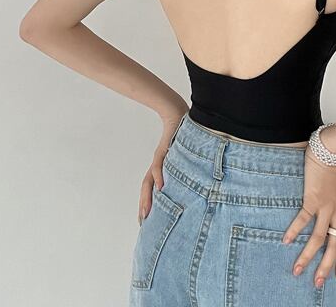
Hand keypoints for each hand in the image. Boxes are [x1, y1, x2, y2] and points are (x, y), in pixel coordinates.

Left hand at [137, 107, 186, 224]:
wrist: (177, 113)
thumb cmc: (182, 134)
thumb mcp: (183, 155)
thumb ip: (184, 169)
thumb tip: (193, 182)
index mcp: (161, 167)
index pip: (151, 188)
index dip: (148, 203)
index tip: (145, 219)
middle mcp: (158, 165)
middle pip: (147, 188)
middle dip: (144, 205)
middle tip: (142, 222)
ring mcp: (160, 158)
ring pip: (149, 181)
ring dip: (147, 197)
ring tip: (146, 212)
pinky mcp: (164, 150)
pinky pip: (159, 165)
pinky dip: (159, 176)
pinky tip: (161, 187)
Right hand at [282, 146, 335, 287]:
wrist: (332, 152)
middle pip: (334, 247)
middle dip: (326, 267)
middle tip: (319, 281)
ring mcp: (326, 208)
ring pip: (318, 239)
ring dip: (308, 256)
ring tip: (299, 269)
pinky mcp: (313, 200)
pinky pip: (303, 219)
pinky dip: (294, 231)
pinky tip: (287, 240)